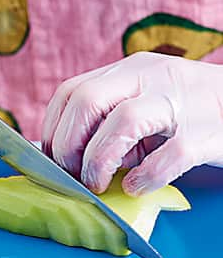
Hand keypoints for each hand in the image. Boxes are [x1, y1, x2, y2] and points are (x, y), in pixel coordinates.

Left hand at [42, 51, 222, 195]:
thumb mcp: (146, 102)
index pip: (72, 91)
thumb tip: (67, 157)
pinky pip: (169, 155)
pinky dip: (145, 176)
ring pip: (123, 121)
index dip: (52, 128)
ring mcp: (179, 101)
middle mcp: (150, 77)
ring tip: (96, 184)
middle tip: (72, 175)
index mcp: (129, 70)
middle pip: (87, 100)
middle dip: (68, 144)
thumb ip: (110, 119)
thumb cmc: (190, 110)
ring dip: (98, 160)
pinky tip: (136, 187)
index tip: (51, 158)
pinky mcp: (207, 132)